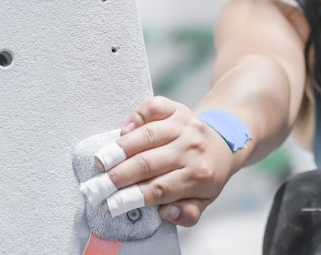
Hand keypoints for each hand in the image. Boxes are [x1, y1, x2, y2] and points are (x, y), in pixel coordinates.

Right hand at [105, 96, 238, 226]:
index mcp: (199, 175)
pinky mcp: (177, 108)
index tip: (110, 205)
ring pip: (148, 136)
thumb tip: (167, 212)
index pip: (159, 189)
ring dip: (120, 148)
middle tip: (98, 184)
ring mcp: (184, 125)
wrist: (222, 143)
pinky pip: (154, 107)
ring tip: (101, 161)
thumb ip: (188, 213)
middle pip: (149, 163)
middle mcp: (192, 148)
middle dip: (120, 175)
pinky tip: (123, 129)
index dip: (132, 198)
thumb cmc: (205, 175)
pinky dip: (137, 116)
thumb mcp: (203, 200)